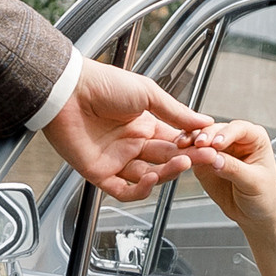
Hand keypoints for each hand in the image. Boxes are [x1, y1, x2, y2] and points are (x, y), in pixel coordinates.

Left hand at [43, 57, 211, 207]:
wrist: (68, 89)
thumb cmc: (102, 84)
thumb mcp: (147, 93)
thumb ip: (175, 111)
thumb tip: (204, 121)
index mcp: (144, 125)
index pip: (174, 143)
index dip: (191, 146)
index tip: (207, 146)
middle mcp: (131, 144)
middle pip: (165, 161)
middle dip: (186, 160)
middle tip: (205, 157)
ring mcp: (116, 159)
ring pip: (148, 177)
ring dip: (167, 174)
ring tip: (181, 163)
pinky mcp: (99, 172)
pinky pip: (123, 191)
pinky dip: (139, 191)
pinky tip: (152, 180)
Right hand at [185, 121, 275, 232]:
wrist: (255, 215)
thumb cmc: (264, 195)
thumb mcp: (253, 183)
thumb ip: (234, 169)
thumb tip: (216, 159)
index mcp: (254, 138)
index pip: (239, 129)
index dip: (226, 134)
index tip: (216, 144)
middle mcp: (235, 140)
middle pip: (216, 130)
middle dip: (205, 136)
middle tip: (198, 145)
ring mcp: (218, 150)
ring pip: (202, 139)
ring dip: (192, 142)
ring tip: (185, 148)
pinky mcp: (205, 162)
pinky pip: (193, 155)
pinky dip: (186, 154)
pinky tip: (182, 157)